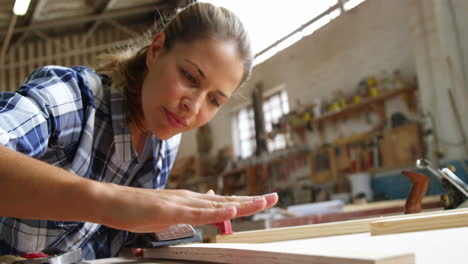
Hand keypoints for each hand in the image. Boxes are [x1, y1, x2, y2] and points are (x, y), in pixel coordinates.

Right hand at [96, 183, 277, 232]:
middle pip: (227, 200)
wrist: (111, 201)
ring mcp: (181, 203)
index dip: (245, 201)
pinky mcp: (170, 210)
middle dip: (252, 200)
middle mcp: (190, 198)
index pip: (223, 201)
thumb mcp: (169, 208)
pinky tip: (230, 210)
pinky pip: (196, 213)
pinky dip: (216, 212)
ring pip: (217, 205)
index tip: (263, 200)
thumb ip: (189, 207)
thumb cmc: (137, 207)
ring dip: (241, 204)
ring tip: (262, 202)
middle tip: (274, 197)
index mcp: (191, 200)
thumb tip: (210, 200)